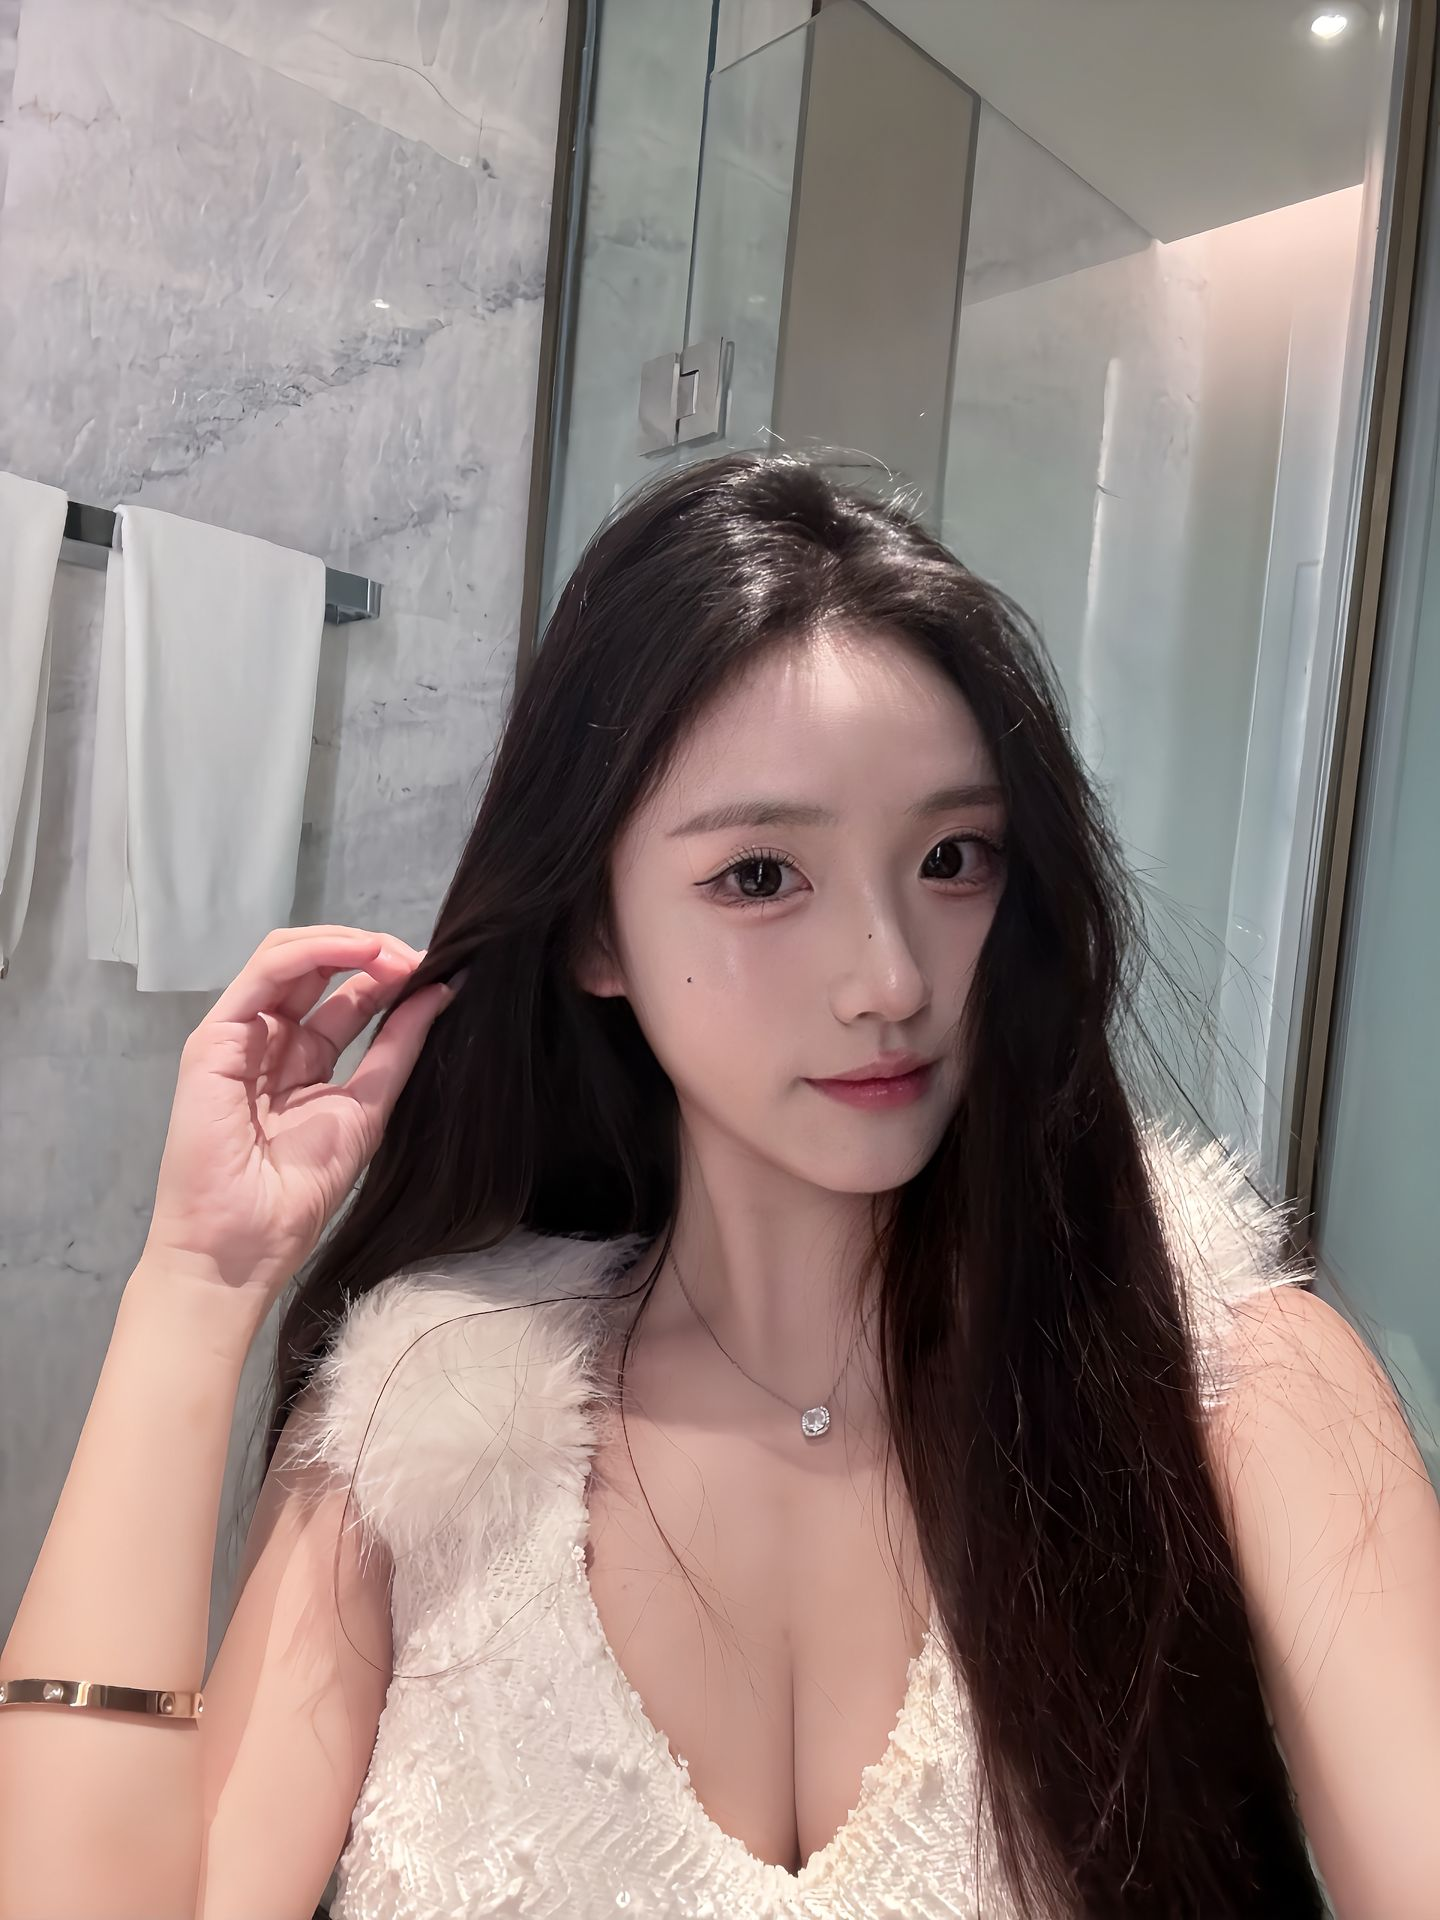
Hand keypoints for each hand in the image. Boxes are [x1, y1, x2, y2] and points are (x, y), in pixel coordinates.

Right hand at [139, 925, 455, 1312]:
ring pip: (289, 959)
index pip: (347, 999)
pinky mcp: (215, 1038)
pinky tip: (359, 953)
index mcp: (303, 1063)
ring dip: (347, 945)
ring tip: (395, 954)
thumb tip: (440, 992)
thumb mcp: (368, 1107)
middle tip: (421, 959)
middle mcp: (270, 1043)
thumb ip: (399, 1047)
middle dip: (373, 955)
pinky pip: (265, 973)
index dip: (390, 979)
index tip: (438, 972)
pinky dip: (314, 951)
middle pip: (318, 971)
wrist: (246, 1242)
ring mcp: (239, 1037)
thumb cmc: (299, 1191)